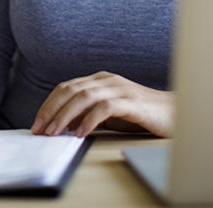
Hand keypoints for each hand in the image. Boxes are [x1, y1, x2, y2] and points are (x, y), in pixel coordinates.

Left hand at [31, 71, 174, 137]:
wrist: (175, 114)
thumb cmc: (141, 115)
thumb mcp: (109, 113)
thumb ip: (89, 114)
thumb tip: (63, 126)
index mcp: (99, 80)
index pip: (66, 87)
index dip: (49, 105)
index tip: (37, 124)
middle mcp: (107, 80)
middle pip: (70, 90)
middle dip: (51, 110)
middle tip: (39, 130)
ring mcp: (119, 89)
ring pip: (83, 97)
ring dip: (65, 116)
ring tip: (54, 133)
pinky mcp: (132, 102)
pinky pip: (105, 108)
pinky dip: (89, 120)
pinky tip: (81, 133)